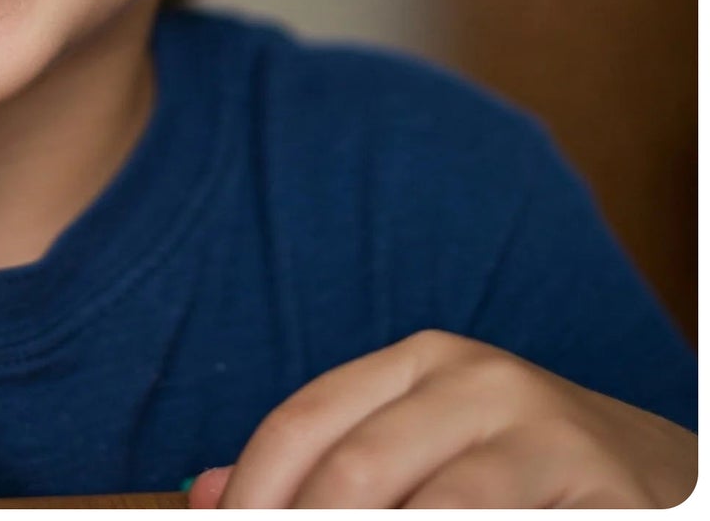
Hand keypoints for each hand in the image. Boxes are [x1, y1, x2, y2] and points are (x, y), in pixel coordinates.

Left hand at [187, 329, 695, 507]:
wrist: (674, 484)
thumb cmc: (529, 480)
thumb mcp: (423, 453)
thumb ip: (322, 469)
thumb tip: (203, 495)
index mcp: (418, 360)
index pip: (301, 422)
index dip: (252, 492)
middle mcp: (474, 377)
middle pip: (350, 471)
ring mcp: (540, 429)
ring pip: (420, 507)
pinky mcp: (595, 485)